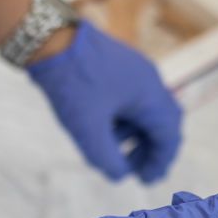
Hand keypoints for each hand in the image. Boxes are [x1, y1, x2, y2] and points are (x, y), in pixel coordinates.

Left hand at [27, 21, 182, 182]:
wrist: (49, 37)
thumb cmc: (72, 82)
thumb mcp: (87, 128)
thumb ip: (106, 158)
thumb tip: (119, 175)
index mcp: (150, 95)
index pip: (168, 136)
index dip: (158, 162)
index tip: (145, 181)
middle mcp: (150, 81)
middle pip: (163, 123)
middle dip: (151, 149)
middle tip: (136, 170)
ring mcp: (136, 71)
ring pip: (147, 111)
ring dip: (136, 135)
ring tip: (114, 151)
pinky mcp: (120, 65)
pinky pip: (133, 98)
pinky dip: (125, 119)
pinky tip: (104, 127)